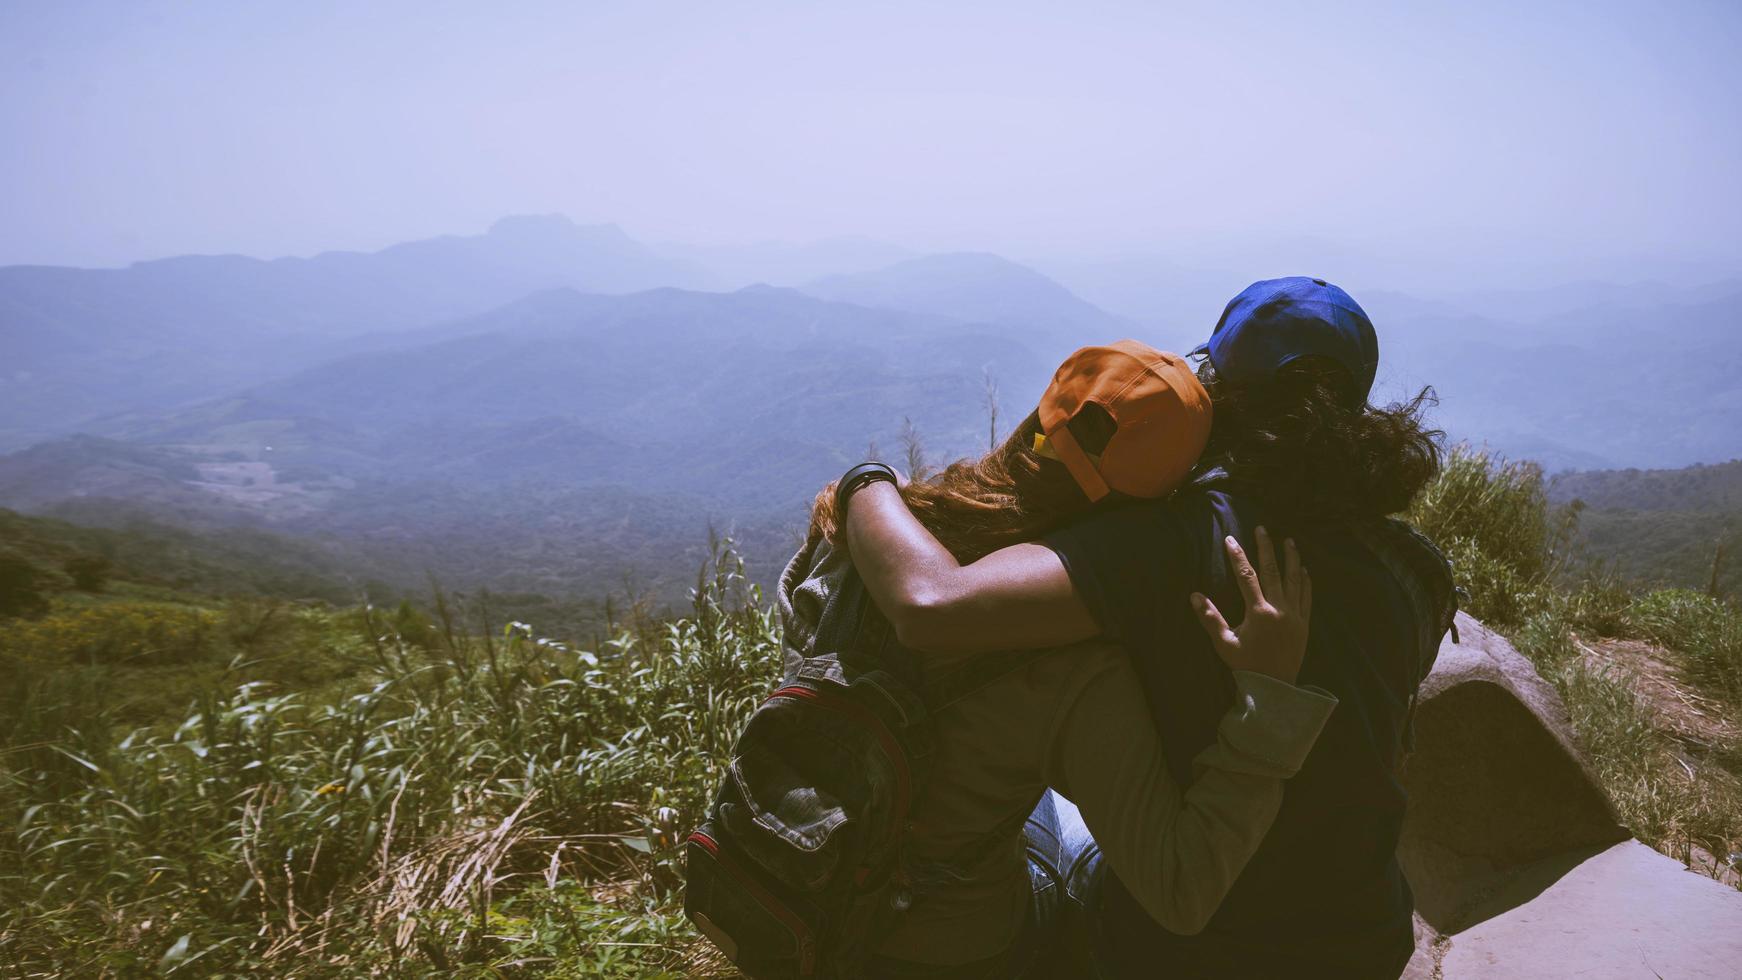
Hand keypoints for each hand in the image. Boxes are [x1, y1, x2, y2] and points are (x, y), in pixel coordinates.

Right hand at [1191, 526, 1312, 684]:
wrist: (1275, 687)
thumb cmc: (1246, 665)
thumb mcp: (1224, 643)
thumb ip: (1210, 619)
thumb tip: (1194, 596)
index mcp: (1259, 612)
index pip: (1246, 576)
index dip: (1238, 556)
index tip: (1231, 539)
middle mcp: (1279, 609)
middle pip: (1273, 571)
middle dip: (1266, 548)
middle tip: (1262, 529)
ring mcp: (1295, 615)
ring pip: (1293, 580)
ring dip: (1291, 559)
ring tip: (1289, 541)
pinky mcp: (1304, 624)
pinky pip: (1307, 597)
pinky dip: (1305, 582)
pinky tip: (1303, 570)